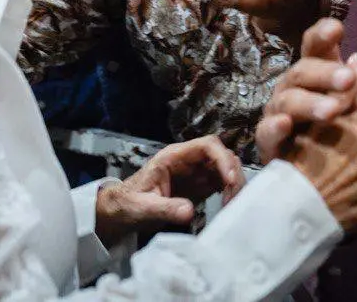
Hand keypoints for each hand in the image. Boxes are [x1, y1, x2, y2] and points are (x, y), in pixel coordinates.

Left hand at [94, 136, 243, 246]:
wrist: (122, 211)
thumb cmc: (129, 204)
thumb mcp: (144, 207)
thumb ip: (165, 208)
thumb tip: (189, 211)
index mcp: (174, 156)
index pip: (207, 145)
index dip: (222, 158)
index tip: (228, 179)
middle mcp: (188, 160)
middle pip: (221, 155)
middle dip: (231, 173)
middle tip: (232, 198)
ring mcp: (196, 173)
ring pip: (225, 168)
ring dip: (233, 183)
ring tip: (230, 204)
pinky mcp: (200, 186)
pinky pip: (221, 183)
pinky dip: (229, 192)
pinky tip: (227, 205)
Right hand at [256, 18, 356, 163]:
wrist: (336, 181)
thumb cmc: (354, 133)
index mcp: (320, 72)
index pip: (315, 45)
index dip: (322, 35)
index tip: (337, 29)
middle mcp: (295, 87)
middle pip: (302, 70)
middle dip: (325, 73)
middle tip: (349, 79)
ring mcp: (280, 113)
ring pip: (287, 99)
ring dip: (309, 103)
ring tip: (332, 112)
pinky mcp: (269, 142)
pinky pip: (266, 131)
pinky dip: (274, 127)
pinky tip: (286, 125)